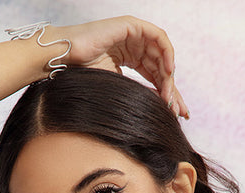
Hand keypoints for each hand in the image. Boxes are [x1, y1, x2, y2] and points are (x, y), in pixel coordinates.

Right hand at [59, 16, 188, 116]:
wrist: (66, 59)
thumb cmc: (84, 74)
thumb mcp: (117, 87)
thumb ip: (136, 93)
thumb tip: (158, 111)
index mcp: (129, 58)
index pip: (154, 77)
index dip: (167, 94)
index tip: (177, 113)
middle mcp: (134, 45)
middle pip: (161, 67)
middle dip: (171, 90)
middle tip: (176, 110)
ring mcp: (134, 35)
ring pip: (161, 55)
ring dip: (169, 77)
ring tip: (169, 97)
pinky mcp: (133, 26)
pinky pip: (158, 37)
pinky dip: (167, 53)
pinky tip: (169, 72)